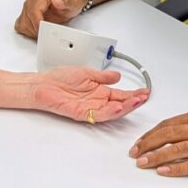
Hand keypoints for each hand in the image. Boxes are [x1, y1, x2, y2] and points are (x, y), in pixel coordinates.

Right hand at [14, 0, 87, 38]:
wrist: (68, 1)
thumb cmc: (69, 1)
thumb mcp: (73, 1)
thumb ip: (65, 1)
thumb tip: (56, 1)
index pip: (34, 10)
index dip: (37, 23)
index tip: (43, 31)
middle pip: (27, 18)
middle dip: (37, 29)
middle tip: (48, 33)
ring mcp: (27, 6)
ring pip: (23, 23)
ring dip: (32, 31)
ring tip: (44, 31)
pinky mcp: (25, 14)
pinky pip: (20, 25)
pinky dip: (27, 31)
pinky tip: (37, 31)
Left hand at [32, 67, 147, 122]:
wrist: (42, 85)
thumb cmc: (58, 78)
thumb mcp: (86, 72)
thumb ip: (103, 76)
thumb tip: (117, 76)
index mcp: (99, 91)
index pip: (121, 94)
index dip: (133, 94)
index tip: (145, 92)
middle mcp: (96, 101)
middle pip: (119, 104)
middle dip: (133, 102)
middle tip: (144, 98)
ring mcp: (90, 108)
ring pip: (112, 112)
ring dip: (125, 107)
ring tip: (136, 102)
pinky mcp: (81, 113)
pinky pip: (98, 115)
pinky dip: (108, 112)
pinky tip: (117, 106)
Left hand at [128, 109, 187, 175]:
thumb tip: (172, 135)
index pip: (168, 125)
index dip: (150, 135)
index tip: (139, 142)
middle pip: (167, 135)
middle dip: (147, 145)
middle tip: (134, 154)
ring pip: (177, 150)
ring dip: (156, 157)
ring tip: (143, 163)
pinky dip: (177, 168)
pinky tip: (165, 171)